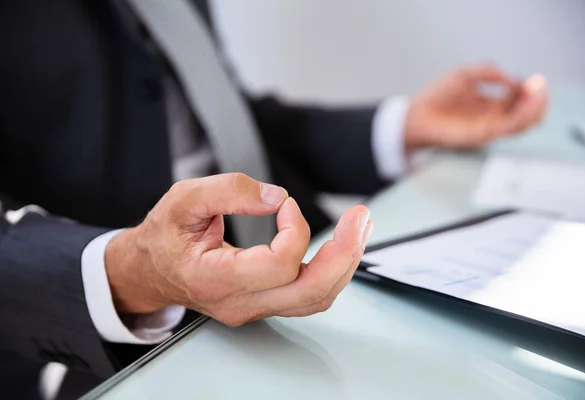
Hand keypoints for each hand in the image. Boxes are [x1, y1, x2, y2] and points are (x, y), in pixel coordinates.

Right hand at [105, 173, 372, 326]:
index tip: (284, 203)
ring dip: (344, 263)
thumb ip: (229, 190)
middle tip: (362, 218)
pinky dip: (330, 270)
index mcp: (215, 279)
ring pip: (315, 298)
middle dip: (345, 254)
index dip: (294, 228)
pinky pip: (307, 295)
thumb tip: (277, 198)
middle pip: (310, 292)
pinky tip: (340, 245)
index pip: (278, 266)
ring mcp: (253, 308)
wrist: (149, 271)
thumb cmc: (164, 235)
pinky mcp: (264, 303)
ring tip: (360, 227)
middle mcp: (239, 302)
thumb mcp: (184, 198)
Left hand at [404, 64, 547, 149]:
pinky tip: (525, 103)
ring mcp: (488, 128)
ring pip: (523, 124)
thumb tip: (514, 79)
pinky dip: (521, 116)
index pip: (521, 102)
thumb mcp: (466, 75)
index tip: (536, 80)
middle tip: (541, 87)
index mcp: (491, 106)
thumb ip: (490, 72)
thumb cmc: (436, 97)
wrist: (416, 115)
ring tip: (538, 93)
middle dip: (539, 101)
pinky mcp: (481, 135)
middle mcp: (492, 119)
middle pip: (528, 115)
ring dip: (535, 108)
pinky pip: (508, 128)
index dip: (532, 92)